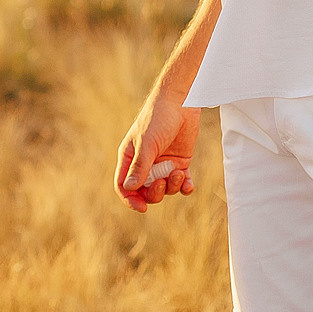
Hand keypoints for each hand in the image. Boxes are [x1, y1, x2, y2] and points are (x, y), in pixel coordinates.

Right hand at [115, 92, 197, 213]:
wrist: (180, 103)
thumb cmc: (158, 118)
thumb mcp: (147, 143)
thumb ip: (140, 167)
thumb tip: (129, 189)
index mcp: (130, 158)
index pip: (124, 185)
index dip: (130, 199)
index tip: (142, 208)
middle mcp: (145, 164)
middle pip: (145, 191)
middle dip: (155, 193)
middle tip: (163, 183)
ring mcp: (163, 164)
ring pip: (165, 189)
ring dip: (172, 186)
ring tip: (178, 173)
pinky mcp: (179, 162)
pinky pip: (181, 183)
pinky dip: (185, 186)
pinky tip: (188, 183)